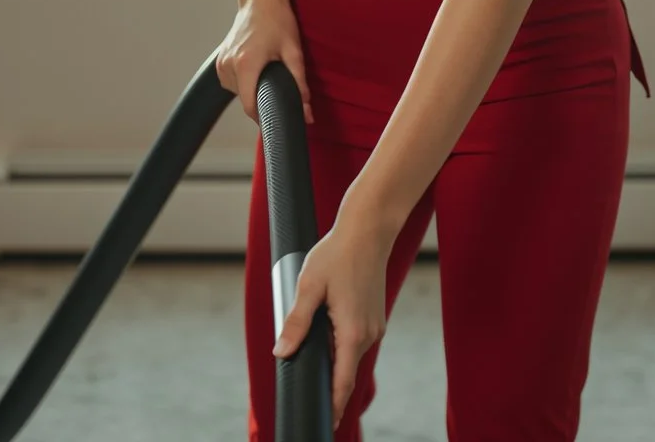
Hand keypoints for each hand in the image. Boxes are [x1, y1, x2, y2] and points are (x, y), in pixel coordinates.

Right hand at [215, 0, 312, 123]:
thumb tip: (307, 112)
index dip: (263, 117)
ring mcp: (222, 62)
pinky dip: (244, 82)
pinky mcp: (220, 60)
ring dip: (252, 90)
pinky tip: (256, 68)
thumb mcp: (294, 52)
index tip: (276, 120)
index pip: (249, 106)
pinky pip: (231, 83)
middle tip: (278, 90)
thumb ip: (299, 85)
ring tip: (267, 74)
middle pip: (244, 100)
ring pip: (237, 92)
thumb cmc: (277, 19)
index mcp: (246, 64)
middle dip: (262, 100)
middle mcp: (229, 65)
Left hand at [272, 216, 391, 430]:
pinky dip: (341, 348)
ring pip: (350, 356)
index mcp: (352, 332)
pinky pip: (355, 342)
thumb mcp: (309, 287)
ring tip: (311, 364)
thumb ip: (295, 322)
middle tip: (309, 399)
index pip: (342, 382)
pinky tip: (326, 336)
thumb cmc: (337, 254)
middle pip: (346, 373)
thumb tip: (281, 352)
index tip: (325, 424)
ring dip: (333, 364)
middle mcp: (368, 334)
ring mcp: (374, 326)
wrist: (368, 231)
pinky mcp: (373, 318)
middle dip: (329, 388)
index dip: (332, 406)